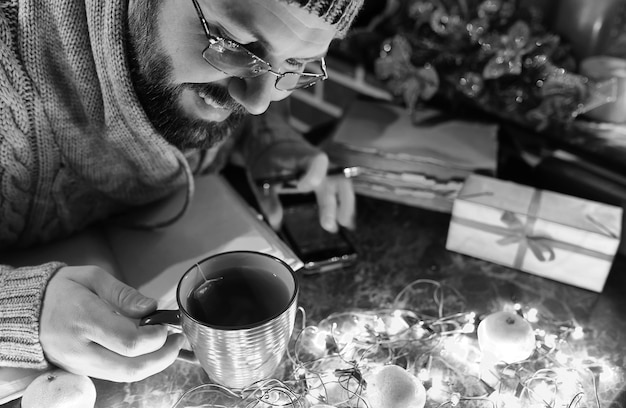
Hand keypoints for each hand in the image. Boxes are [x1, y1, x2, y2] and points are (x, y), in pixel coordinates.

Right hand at [40, 266, 183, 381]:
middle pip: (130, 368)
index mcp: (83, 319)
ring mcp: (79, 364)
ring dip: (153, 364)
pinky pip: (115, 374)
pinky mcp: (81, 370)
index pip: (128, 341)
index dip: (155, 338)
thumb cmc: (62, 290)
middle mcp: (79, 348)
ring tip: (167, 345)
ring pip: (124, 376)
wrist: (27, 311)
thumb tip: (150, 308)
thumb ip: (123, 293)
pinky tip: (148, 350)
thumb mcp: (92, 277)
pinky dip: (137, 365)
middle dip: (162, 357)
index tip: (167, 325)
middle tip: (177, 341)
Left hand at [248, 141, 355, 231]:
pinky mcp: (327, 176)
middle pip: (333, 178)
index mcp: (302, 155)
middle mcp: (319, 161)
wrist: (274, 144)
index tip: (301, 188)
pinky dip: (344, 204)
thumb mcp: (262, 178)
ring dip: (344, 204)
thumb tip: (275, 222)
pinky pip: (340, 188)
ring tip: (343, 224)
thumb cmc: (269, 159)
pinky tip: (345, 220)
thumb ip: (269, 200)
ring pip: (342, 184)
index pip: (316, 160)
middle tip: (327, 224)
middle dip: (331, 202)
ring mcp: (325, 168)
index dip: (313, 174)